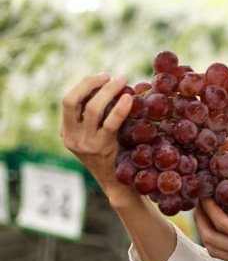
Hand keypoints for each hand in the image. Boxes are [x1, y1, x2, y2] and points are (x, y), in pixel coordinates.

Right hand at [60, 73, 134, 200]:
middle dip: (90, 83)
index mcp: (66, 131)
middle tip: (111, 76)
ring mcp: (85, 144)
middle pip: (71, 100)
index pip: (68, 101)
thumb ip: (96, 116)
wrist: (119, 184)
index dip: (84, 84)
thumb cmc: (113, 154)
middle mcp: (71, 137)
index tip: (102, 76)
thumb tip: (113, 84)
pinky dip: (120, 108)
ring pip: (92, 109)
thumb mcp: (96, 135)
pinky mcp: (102, 149)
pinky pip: (110, 124)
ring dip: (108, 91)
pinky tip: (129, 98)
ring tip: (122, 80)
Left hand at [195, 183, 227, 260]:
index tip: (207, 195)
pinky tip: (222, 228)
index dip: (211, 209)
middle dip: (201, 220)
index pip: (224, 225)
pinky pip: (224, 254)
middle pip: (211, 240)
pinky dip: (215, 241)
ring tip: (207, 214)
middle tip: (200, 202)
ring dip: (205, 232)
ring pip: (214, 250)